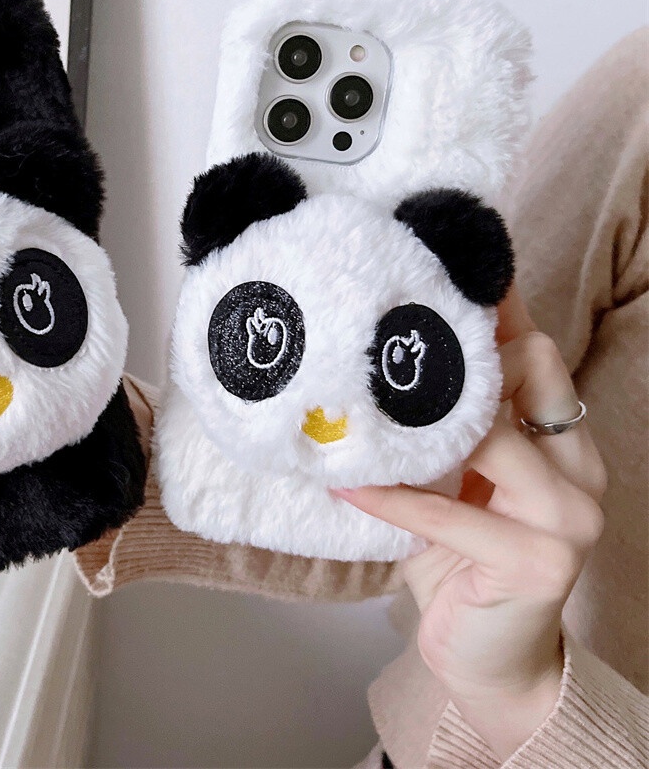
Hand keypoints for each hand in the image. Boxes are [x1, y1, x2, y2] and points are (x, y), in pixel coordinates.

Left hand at [333, 285, 606, 759]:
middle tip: (377, 340)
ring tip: (350, 416)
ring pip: (490, 434)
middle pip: (526, 368)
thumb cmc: (459, 557)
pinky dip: (390, 498)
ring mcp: (570, 516)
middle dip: (454, 354)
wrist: (488, 656)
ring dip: (412, 428)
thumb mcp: (456, 478)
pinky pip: (447, 514)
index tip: (437, 267)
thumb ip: (443, 424)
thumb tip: (380, 361)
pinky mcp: (540, 563)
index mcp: (562, 437)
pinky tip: (344, 487)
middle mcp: (579, 466)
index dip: (491, 308)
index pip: (533, 351)